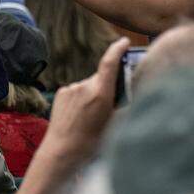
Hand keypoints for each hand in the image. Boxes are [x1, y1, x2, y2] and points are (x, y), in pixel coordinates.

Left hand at [38, 37, 129, 166]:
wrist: (61, 152)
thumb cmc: (90, 143)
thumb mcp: (114, 125)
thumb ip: (124, 105)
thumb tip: (132, 92)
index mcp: (101, 93)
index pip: (110, 62)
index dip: (118, 49)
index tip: (125, 41)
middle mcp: (85, 86)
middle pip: (102, 77)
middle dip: (108, 85)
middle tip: (109, 105)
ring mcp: (71, 88)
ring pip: (89, 85)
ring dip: (93, 94)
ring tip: (90, 116)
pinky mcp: (61, 92)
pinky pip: (77, 90)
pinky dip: (81, 98)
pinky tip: (79, 115)